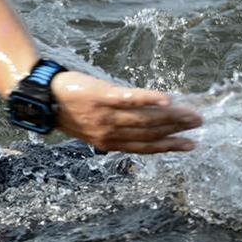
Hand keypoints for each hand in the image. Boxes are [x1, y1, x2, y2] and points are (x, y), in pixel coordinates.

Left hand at [51, 72, 202, 153]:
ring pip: (144, 118)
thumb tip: (142, 126)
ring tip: (190, 113)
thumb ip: (114, 130)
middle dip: (176, 129)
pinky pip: (129, 99)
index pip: (144, 146)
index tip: (189, 146)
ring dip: (171, 116)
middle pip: (149, 132)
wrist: (42, 97)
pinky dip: (149, 99)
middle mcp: (109, 132)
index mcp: (107, 142)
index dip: (168, 146)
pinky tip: (167, 99)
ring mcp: (106, 114)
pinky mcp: (102, 95)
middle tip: (198, 123)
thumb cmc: (67, 110)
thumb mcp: (90, 128)